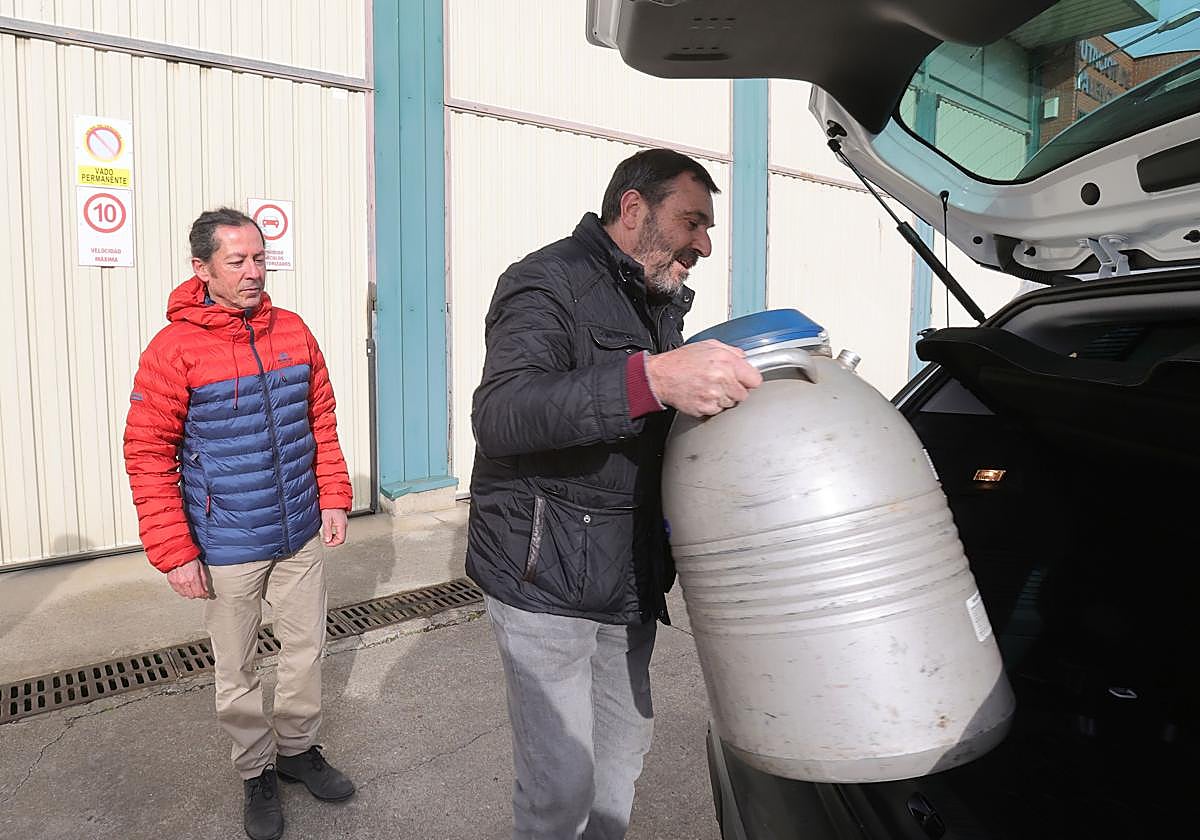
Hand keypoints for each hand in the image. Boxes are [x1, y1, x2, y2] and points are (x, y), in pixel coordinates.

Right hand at [166, 558, 210, 599]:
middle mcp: (184, 582)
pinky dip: (182, 590)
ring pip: (185, 595)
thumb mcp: (201, 567)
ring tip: (193, 588)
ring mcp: (177, 582)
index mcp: (193, 578)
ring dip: (190, 593)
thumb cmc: (190, 558)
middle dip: (198, 594)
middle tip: (201, 591)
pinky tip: (185, 586)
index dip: (204, 595)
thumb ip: (204, 580)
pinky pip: (177, 591)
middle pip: (192, 595)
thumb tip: (206, 590)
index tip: (207, 595)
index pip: (199, 593)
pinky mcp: (171, 581)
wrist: (177, 553)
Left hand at [322, 508, 348, 546]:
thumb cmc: (330, 507)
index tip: (326, 543)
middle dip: (333, 541)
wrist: (334, 498)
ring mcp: (343, 523)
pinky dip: (334, 533)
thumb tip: (327, 540)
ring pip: (340, 535)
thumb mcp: (326, 519)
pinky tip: (329, 531)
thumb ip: (327, 531)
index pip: (340, 540)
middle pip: (341, 538)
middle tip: (325, 541)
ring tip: (326, 536)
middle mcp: (344, 525)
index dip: (333, 544)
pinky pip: (339, 530)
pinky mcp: (341, 521)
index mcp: (341, 525)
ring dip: (333, 537)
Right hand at [644, 340, 762, 418]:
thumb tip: (745, 359)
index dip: (749, 380)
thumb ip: (732, 351)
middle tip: (721, 383)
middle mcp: (721, 379)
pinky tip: (702, 395)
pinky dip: (711, 406)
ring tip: (709, 388)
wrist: (660, 375)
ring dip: (723, 398)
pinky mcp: (705, 408)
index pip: (755, 380)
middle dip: (735, 390)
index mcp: (725, 361)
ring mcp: (713, 396)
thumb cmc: (681, 361)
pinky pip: (717, 411)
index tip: (744, 380)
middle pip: (744, 395)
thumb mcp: (708, 345)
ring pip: (730, 404)